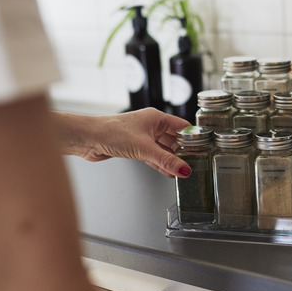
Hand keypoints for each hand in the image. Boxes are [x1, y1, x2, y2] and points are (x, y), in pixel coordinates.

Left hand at [54, 108, 192, 177]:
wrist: (87, 138)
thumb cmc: (110, 133)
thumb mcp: (144, 148)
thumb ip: (166, 161)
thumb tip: (184, 169)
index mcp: (156, 118)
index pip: (182, 126)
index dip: (193, 137)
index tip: (203, 148)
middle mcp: (150, 126)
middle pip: (174, 139)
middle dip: (183, 152)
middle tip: (194, 163)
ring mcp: (142, 137)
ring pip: (163, 149)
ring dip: (171, 160)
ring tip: (183, 171)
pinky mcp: (134, 147)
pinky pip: (153, 156)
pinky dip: (160, 164)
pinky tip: (167, 172)